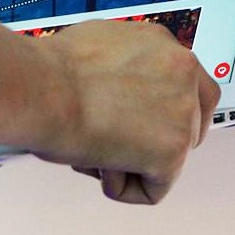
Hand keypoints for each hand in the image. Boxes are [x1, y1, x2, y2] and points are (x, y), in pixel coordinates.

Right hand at [34, 20, 220, 203]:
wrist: (41, 89)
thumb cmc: (48, 72)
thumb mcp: (97, 50)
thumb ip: (122, 70)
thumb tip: (117, 90)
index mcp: (163, 44)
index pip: (191, 84)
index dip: (165, 115)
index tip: (144, 128)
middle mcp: (183, 71)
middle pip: (193, 125)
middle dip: (156, 144)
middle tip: (118, 148)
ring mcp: (183, 113)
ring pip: (168, 161)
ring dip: (129, 162)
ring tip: (91, 145)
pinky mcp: (172, 152)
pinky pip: (152, 191)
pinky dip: (120, 188)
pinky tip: (96, 162)